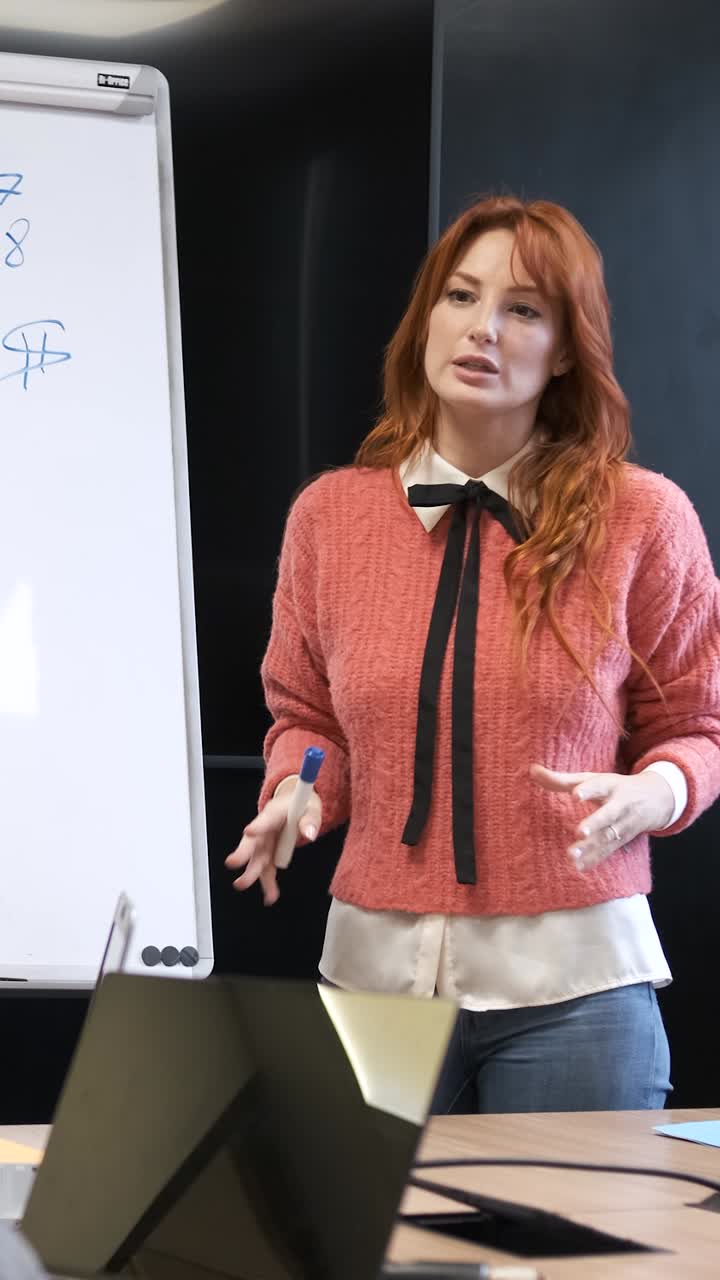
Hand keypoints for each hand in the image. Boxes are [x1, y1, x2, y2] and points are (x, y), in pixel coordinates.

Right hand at [225, 778, 321, 905]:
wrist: (294, 807)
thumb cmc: (299, 805)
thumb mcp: (310, 807)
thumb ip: (310, 819)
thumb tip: (310, 834)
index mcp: (273, 813)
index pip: (265, 820)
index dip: (258, 826)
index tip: (249, 832)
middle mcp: (264, 830)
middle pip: (252, 843)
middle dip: (242, 853)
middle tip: (232, 862)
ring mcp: (264, 844)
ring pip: (256, 860)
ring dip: (251, 873)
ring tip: (242, 884)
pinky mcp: (269, 855)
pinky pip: (268, 871)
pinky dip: (269, 885)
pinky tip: (270, 897)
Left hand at [529, 764, 674, 872]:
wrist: (658, 798)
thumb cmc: (615, 786)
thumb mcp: (593, 778)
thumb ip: (562, 779)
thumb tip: (532, 770)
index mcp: (610, 785)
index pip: (599, 785)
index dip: (588, 790)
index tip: (576, 794)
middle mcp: (619, 805)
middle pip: (608, 814)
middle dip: (595, 823)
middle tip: (580, 832)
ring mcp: (623, 824)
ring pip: (608, 836)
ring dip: (591, 847)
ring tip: (571, 855)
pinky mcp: (623, 839)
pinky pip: (608, 851)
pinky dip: (594, 860)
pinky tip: (579, 867)